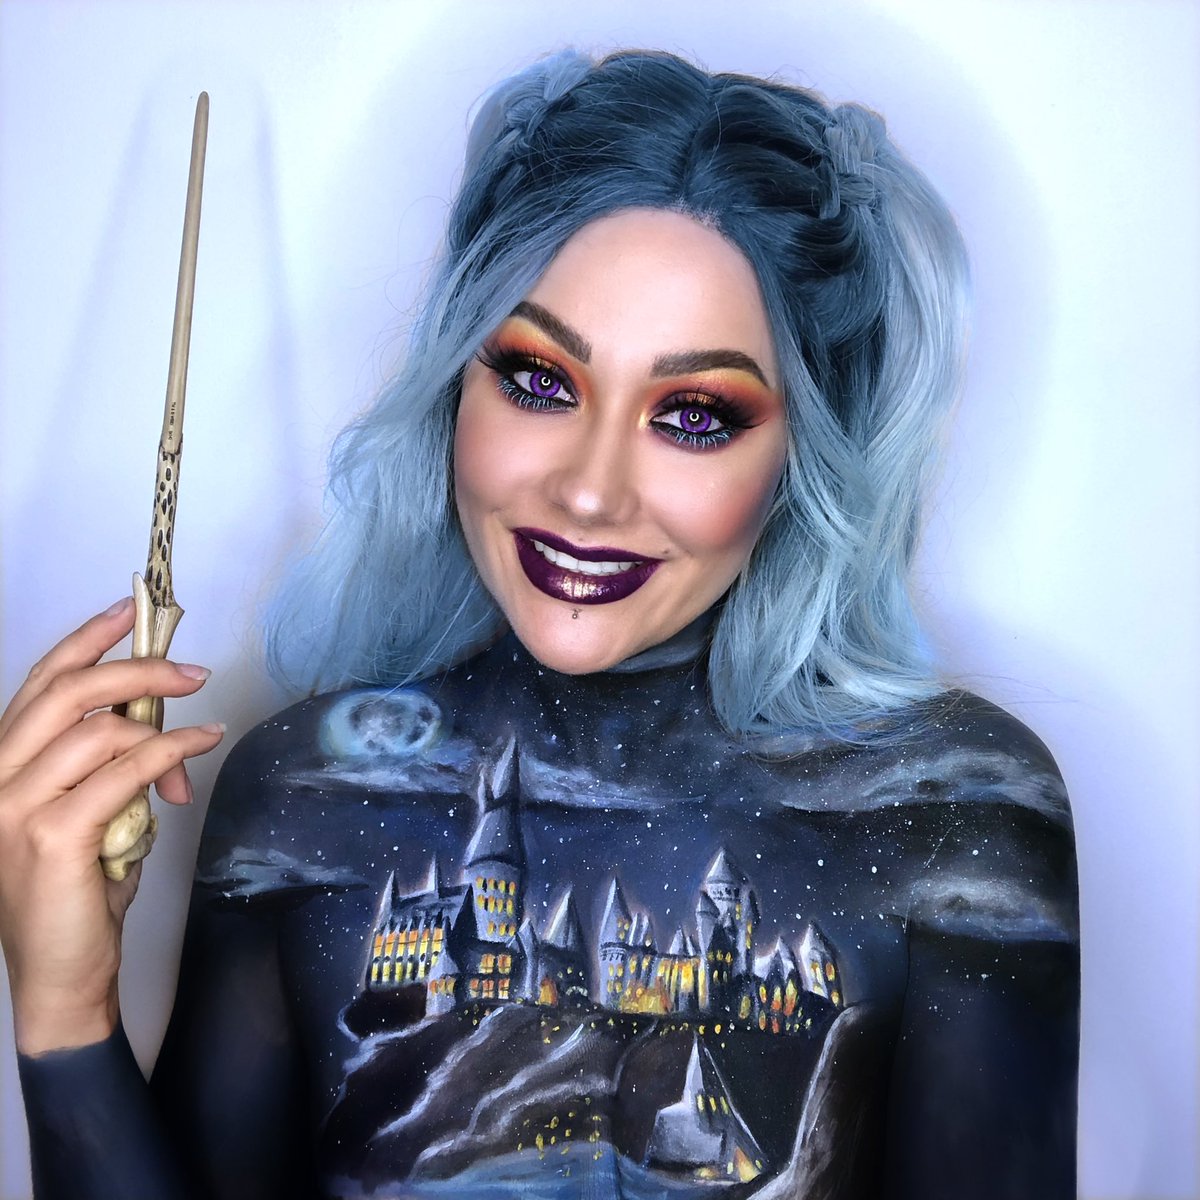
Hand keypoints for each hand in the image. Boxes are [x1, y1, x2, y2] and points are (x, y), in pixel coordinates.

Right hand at [0, 597, 224, 1054]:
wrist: (62, 976)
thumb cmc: (79, 894)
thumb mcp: (95, 812)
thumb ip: (111, 764)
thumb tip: (162, 722)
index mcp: (0, 768)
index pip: (37, 686)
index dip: (82, 640)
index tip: (128, 610)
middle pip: (65, 693)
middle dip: (134, 668)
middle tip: (190, 670)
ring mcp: (14, 807)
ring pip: (99, 730)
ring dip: (163, 724)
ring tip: (201, 733)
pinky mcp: (51, 835)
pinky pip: (125, 770)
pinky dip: (172, 750)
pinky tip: (200, 744)